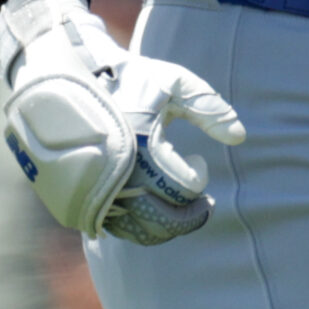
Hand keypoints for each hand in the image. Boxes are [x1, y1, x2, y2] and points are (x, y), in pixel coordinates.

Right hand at [0, 0, 245, 244]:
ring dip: (165, 226)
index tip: (197, 161)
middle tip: (203, 207)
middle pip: (162, 221)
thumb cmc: (127, 78)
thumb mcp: (173, 82)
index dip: (199, 176)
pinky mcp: (79, 200)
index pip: (184, 187)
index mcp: (140, 146)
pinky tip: (149, 208)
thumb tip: (241, 137)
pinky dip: (138, 227)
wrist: (67, 77)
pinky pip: (114, 228)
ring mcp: (94, 191)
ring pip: (138, 231)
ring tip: (178, 208)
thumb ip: (208, 108)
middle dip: (189, 217)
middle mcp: (115, 175)